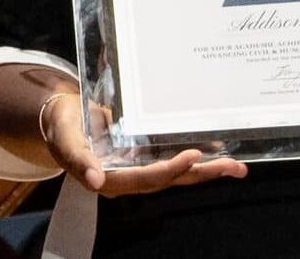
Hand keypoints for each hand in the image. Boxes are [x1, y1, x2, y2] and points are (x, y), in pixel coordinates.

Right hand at [39, 91, 247, 196]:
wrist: (62, 118)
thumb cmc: (63, 126)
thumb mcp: (65, 139)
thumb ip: (78, 159)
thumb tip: (95, 181)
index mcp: (110, 178)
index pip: (146, 177)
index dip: (170, 169)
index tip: (192, 155)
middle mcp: (129, 179)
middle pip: (170, 180)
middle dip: (202, 174)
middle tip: (233, 167)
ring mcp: (138, 170)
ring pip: (177, 176)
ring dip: (207, 172)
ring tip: (237, 167)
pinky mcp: (143, 159)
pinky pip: (174, 164)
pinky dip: (196, 162)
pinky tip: (217, 155)